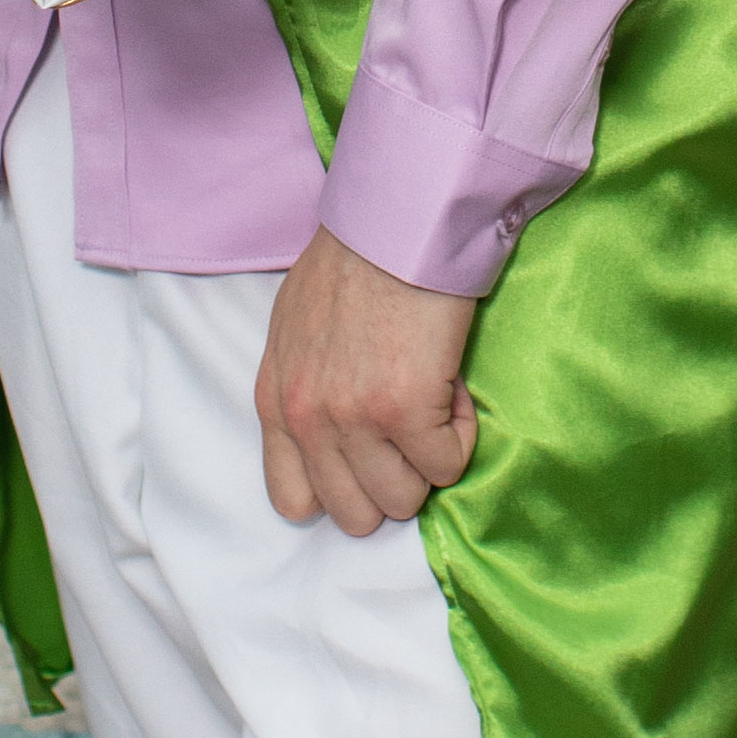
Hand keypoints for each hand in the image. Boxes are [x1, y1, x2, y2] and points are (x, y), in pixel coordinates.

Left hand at [255, 221, 479, 536]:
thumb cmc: (353, 262)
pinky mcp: (406, 410)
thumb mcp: (294, 330)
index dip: (343, 488)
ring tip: (431, 398)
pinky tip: (452, 385)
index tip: (371, 452)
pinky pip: (447, 465)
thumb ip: (302, 386)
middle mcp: (307, 420)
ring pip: (404, 500)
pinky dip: (460, 433)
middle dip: (392, 479)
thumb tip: (336, 428)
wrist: (395, 223)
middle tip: (409, 426)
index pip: (295, 501)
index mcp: (276, 403)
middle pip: (356, 515)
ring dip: (428, 458)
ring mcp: (354, 420)